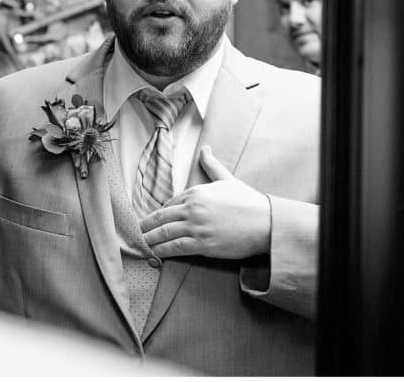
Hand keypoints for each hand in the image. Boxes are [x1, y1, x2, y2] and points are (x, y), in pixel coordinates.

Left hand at [140, 145, 270, 259]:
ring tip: (142, 245)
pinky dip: (162, 251)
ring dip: (150, 240)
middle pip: (161, 218)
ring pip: (163, 233)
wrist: (267, 223)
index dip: (159, 214)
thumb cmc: (249, 202)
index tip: (152, 221)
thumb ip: (212, 165)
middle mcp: (192, 208)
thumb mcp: (227, 179)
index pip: (169, 203)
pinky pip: (175, 248)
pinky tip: (155, 254)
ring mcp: (196, 226)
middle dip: (146, 226)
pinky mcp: (202, 244)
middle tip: (137, 232)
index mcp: (196, 192)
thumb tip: (205, 148)